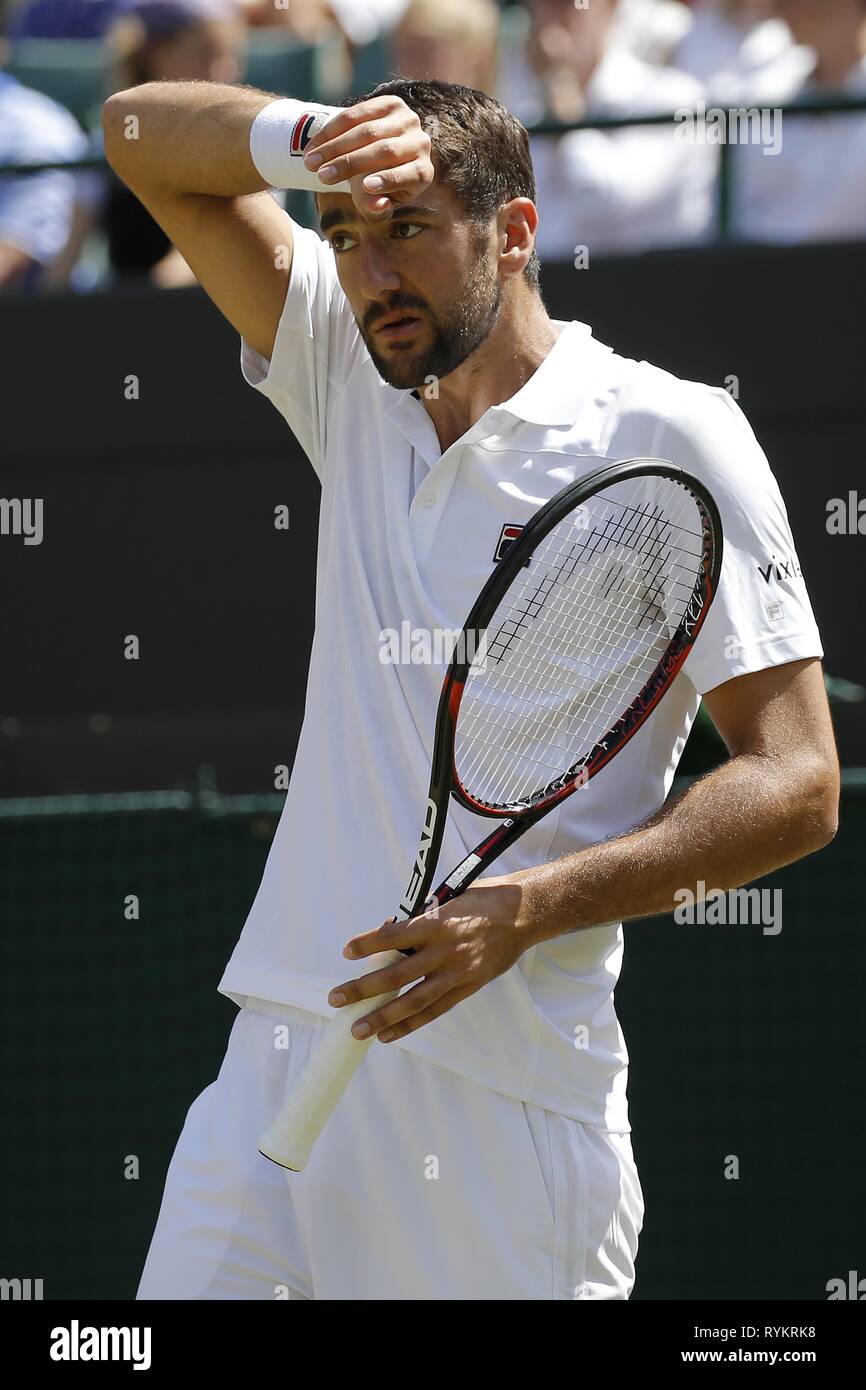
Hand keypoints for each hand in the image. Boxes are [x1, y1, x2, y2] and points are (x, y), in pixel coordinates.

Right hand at [302, 94, 434, 219]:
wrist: (377, 156)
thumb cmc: (378, 187)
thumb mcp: (377, 202)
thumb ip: (376, 207)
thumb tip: (376, 205)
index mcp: (423, 172)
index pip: (408, 175)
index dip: (387, 180)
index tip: (364, 187)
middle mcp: (420, 143)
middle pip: (384, 151)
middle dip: (349, 164)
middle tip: (321, 176)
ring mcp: (407, 119)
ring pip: (368, 131)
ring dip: (334, 147)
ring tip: (310, 162)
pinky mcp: (389, 103)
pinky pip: (356, 114)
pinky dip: (332, 130)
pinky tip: (314, 146)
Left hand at [327, 880, 539, 1042]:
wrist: (525, 915)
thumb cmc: (484, 900)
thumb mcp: (450, 899)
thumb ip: (422, 920)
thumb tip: (391, 936)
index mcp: (439, 923)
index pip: (395, 936)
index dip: (369, 944)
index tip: (346, 952)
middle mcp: (445, 951)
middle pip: (397, 975)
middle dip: (363, 988)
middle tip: (336, 998)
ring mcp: (457, 973)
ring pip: (413, 1001)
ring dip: (382, 1016)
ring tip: (358, 1029)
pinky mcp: (468, 988)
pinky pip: (435, 1010)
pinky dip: (411, 1023)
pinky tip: (389, 1034)